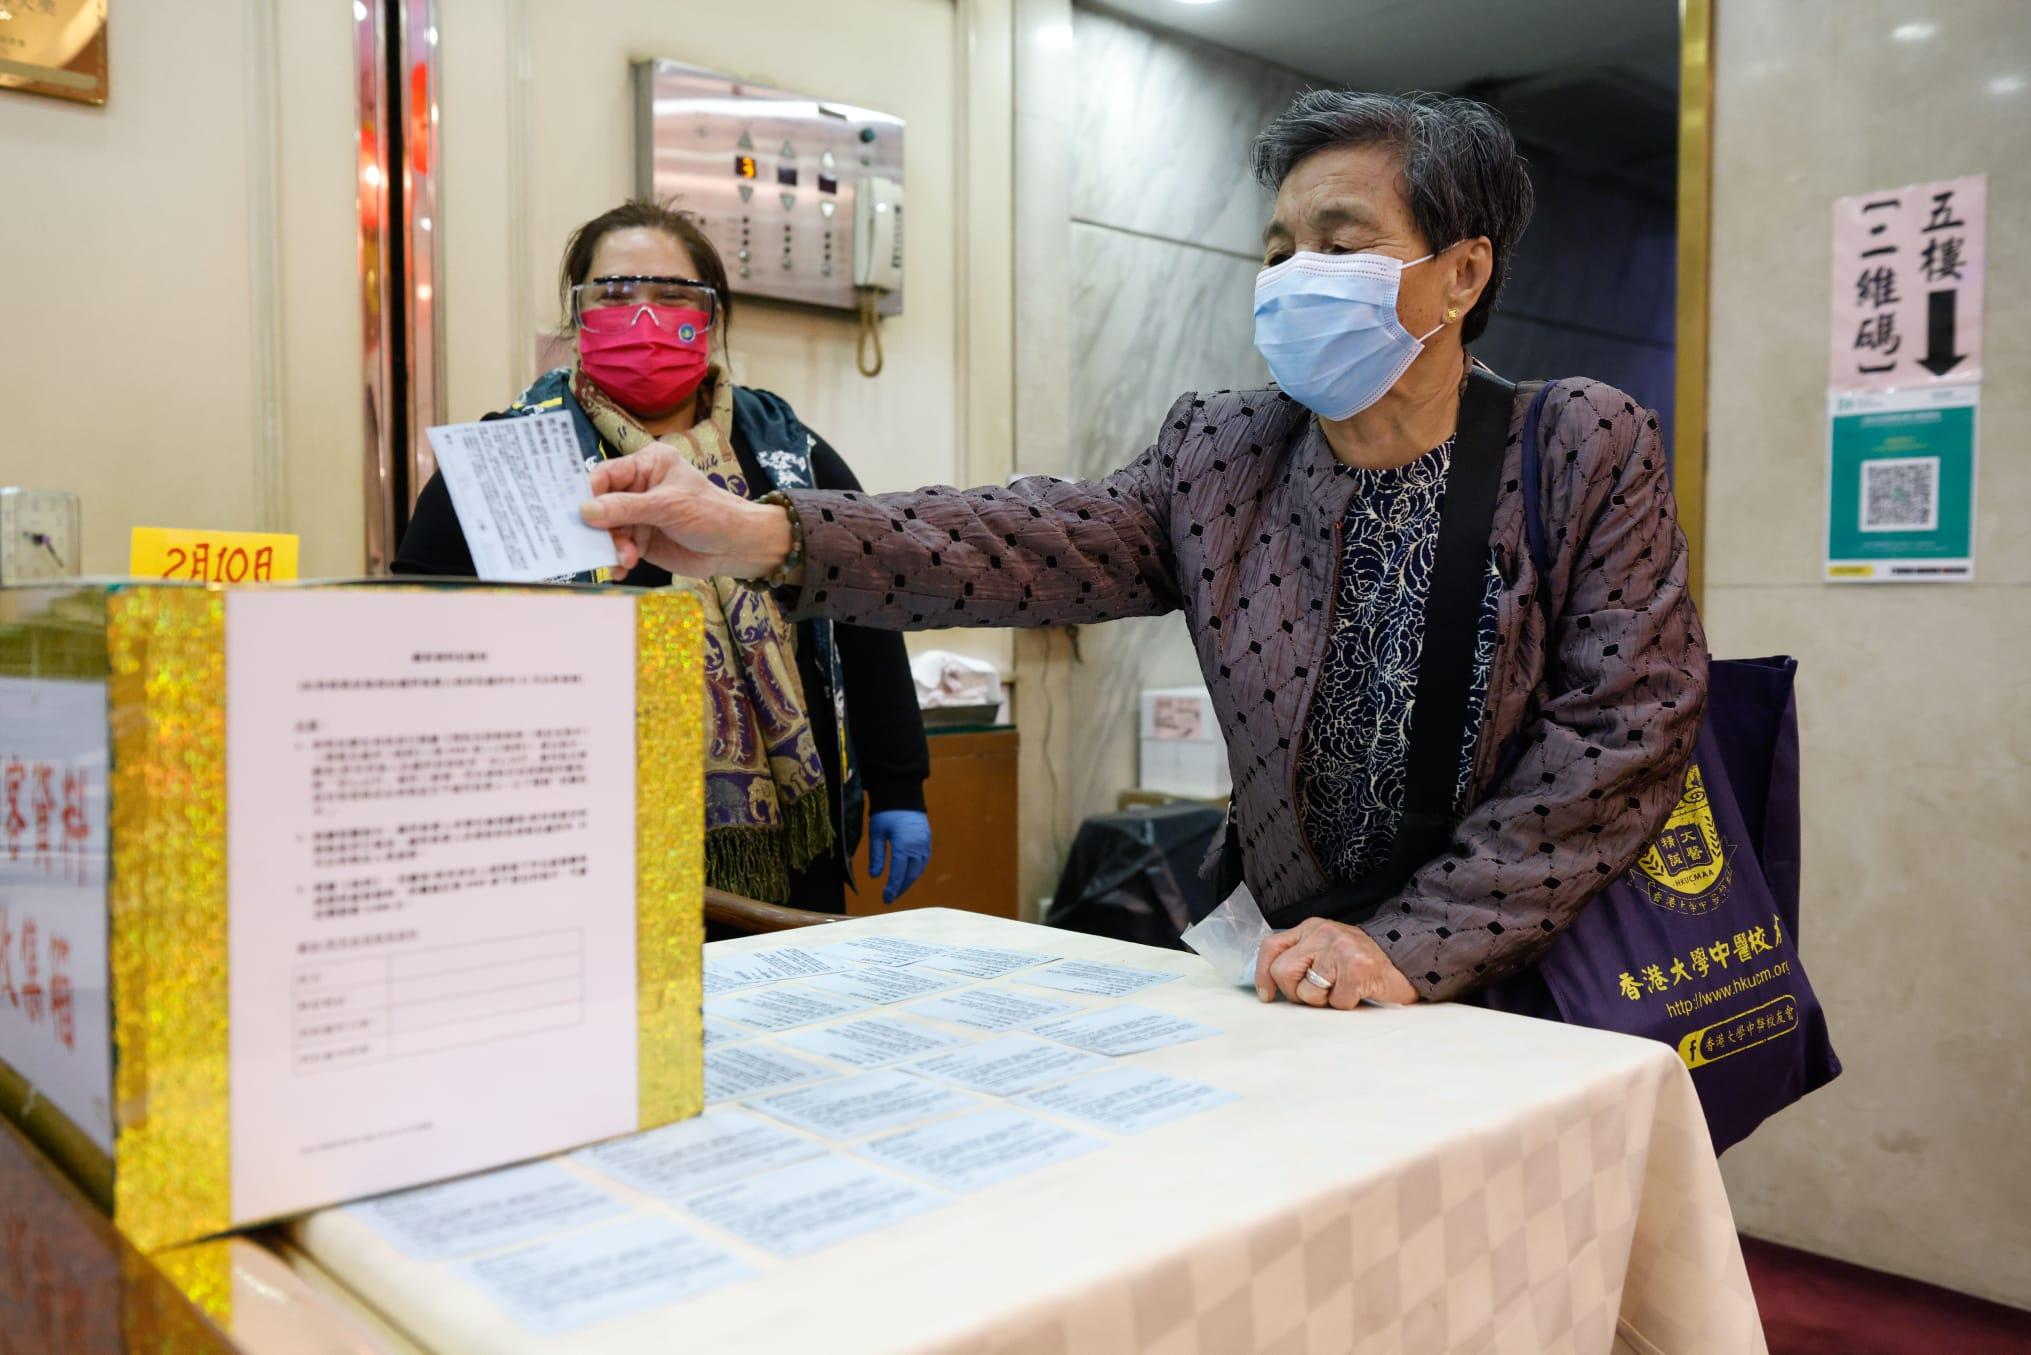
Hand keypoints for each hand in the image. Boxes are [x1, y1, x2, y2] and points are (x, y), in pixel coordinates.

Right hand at [580, 446, 794, 580]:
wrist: (737, 548)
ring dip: (612, 546)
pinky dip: (617, 560)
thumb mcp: (668, 507)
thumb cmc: (711, 514)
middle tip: (597, 543)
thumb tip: (586, 510)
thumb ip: (626, 508)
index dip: (590, 492)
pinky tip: (621, 569)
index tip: (579, 512)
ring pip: (609, 530)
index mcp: (647, 464)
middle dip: (600, 526)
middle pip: (602, 504)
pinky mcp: (641, 540)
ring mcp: (639, 515)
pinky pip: (618, 548)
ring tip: (626, 559)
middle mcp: (639, 487)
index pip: (607, 473)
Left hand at [867, 810, 931, 903]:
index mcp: (903, 846)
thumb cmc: (886, 813)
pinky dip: (916, 870)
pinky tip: (909, 874)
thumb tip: (874, 876)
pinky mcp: (927, 840)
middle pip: (910, 874)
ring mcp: (925, 844)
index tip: (886, 899)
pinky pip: (923, 861)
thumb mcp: (876, 833)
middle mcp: (917, 847)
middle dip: (901, 888)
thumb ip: (876, 855)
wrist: (903, 794)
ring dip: (909, 880)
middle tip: (890, 897)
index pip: (898, 873)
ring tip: (898, 888)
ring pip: (919, 869)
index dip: (892, 888)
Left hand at [1254, 917, 1418, 1008]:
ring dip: (1325, 1001)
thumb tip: (1270, 986)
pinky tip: (1359, 992)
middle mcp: (1323, 933)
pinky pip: (1336, 1003)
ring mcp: (1341, 948)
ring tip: (1343, 988)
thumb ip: (1301, 959)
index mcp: (1312, 928)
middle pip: (1283, 972)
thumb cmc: (1361, 963)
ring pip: (1308, 992)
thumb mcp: (1326, 951)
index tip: (1267, 996)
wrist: (1406, 962)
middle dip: (1296, 993)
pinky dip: (1347, 1005)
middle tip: (1320, 993)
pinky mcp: (1358, 968)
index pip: (1271, 947)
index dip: (1262, 974)